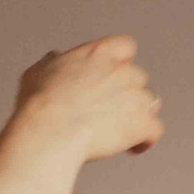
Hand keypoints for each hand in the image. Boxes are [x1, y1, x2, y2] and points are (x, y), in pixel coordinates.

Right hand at [14, 35, 162, 160]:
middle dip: (126, 92)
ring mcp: (136, 97)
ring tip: (119, 129)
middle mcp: (123, 71)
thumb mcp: (38, 71)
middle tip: (109, 109)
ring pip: (149, 102)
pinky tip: (134, 147)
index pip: (125, 46)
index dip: (120, 61)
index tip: (111, 74)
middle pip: (137, 77)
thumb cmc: (40, 103)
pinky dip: (146, 138)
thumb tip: (55, 59)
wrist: (51, 130)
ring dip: (138, 113)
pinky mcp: (142, 124)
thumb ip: (54, 62)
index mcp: (100, 53)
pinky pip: (154, 130)